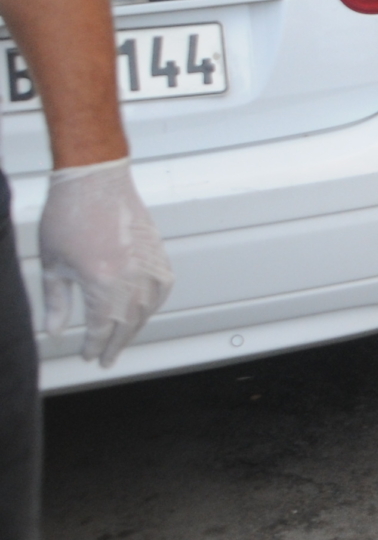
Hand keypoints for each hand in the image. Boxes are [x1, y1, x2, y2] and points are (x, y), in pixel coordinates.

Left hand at [38, 158, 172, 367]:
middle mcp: (131, 277)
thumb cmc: (70, 215)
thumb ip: (56, 302)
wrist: (94, 180)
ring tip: (123, 338)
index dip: (94, 346)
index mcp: (102, 282)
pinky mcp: (158, 253)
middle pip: (127, 323)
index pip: (101, 327)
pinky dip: (153, 305)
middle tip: (107, 359)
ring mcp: (149, 264)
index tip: (88, 356)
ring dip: (135, 327)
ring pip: (147, 309)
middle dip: (116, 344)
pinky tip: (144, 311)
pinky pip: (162, 289)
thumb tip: (55, 332)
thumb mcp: (52, 264)